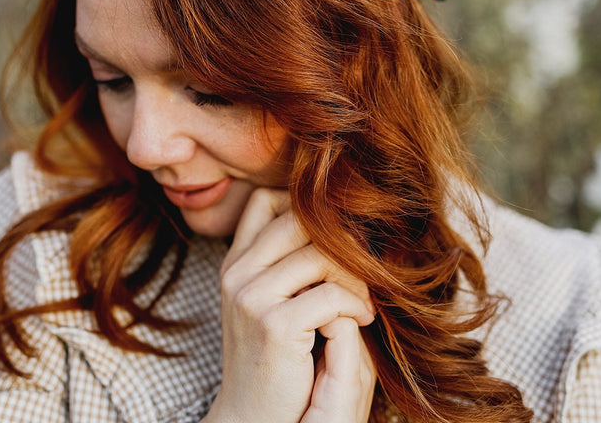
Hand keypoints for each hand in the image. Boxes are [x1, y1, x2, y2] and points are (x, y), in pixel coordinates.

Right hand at [205, 188, 374, 422]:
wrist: (255, 416)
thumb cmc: (275, 358)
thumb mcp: (271, 300)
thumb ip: (286, 261)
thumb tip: (330, 216)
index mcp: (236, 262)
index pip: (266, 199)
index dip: (305, 205)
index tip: (337, 235)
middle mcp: (237, 273)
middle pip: (299, 218)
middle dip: (340, 240)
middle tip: (362, 268)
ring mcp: (251, 297)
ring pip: (320, 253)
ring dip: (355, 277)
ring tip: (364, 301)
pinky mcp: (274, 325)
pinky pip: (331, 295)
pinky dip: (357, 306)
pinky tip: (362, 321)